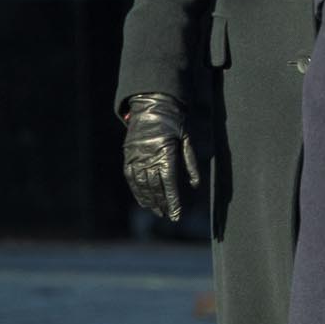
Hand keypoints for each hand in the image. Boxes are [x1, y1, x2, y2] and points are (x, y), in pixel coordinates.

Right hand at [121, 92, 200, 220]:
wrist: (151, 108)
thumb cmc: (174, 124)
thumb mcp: (187, 140)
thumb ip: (190, 164)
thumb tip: (195, 185)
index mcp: (165, 154)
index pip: (169, 184)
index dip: (173, 201)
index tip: (176, 215)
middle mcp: (149, 159)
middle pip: (156, 188)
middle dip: (163, 204)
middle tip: (169, 215)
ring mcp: (137, 159)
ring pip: (143, 186)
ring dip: (151, 201)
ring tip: (158, 211)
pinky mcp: (129, 158)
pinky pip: (132, 180)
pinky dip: (138, 192)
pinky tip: (144, 201)